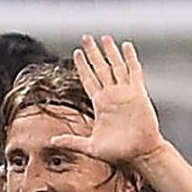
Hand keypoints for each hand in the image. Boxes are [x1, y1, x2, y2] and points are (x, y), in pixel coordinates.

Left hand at [52, 35, 166, 167]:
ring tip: (104, 37)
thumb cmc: (117, 152)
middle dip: (93, 53)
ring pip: (116, 66)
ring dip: (109, 52)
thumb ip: (71, 141)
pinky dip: (130, 58)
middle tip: (85, 37)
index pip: (89, 80)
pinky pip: (134, 72)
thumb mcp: (90, 146)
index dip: (83, 66)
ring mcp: (125, 93)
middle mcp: (111, 95)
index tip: (76, 53)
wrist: (139, 154)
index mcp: (100, 104)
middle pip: (100, 68)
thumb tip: (51, 141)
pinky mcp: (138, 94)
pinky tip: (126, 46)